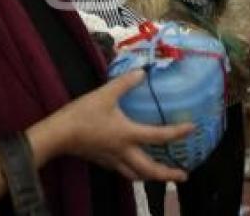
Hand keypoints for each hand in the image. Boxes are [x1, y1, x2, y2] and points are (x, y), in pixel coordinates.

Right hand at [51, 70, 193, 181]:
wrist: (57, 135)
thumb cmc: (82, 115)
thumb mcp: (105, 94)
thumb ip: (125, 83)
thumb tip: (142, 72)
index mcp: (128, 135)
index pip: (159, 136)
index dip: (177, 132)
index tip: (192, 129)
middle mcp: (124, 152)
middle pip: (150, 170)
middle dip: (168, 174)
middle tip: (183, 176)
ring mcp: (112, 160)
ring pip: (136, 175)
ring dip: (152, 177)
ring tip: (162, 176)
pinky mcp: (102, 161)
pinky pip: (124, 172)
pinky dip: (135, 173)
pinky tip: (135, 167)